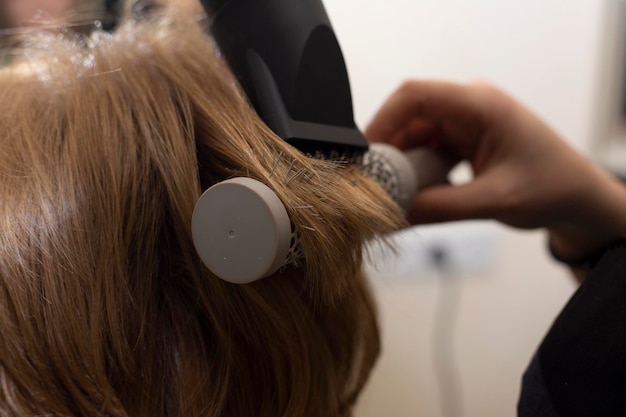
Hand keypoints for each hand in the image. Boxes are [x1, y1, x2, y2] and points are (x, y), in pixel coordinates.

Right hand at [366, 80, 625, 260]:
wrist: (578, 198)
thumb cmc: (552, 189)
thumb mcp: (493, 201)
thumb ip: (439, 208)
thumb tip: (392, 214)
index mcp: (481, 105)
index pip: (415, 95)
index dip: (382, 120)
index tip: (364, 154)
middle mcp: (470, 105)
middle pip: (409, 115)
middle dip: (387, 148)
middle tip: (374, 183)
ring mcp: (466, 120)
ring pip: (414, 133)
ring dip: (401, 161)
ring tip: (392, 192)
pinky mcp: (464, 137)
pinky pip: (426, 146)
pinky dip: (415, 168)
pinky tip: (413, 190)